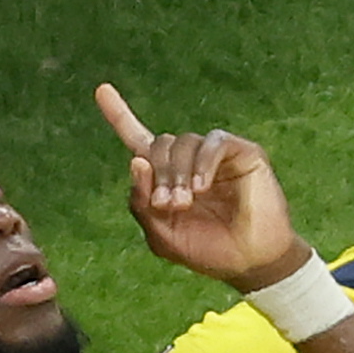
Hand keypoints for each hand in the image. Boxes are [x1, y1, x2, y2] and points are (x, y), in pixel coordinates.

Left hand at [95, 85, 305, 292]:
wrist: (252, 262)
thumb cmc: (209, 251)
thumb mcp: (162, 235)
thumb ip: (141, 203)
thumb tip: (137, 160)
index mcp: (167, 177)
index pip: (138, 139)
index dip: (119, 115)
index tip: (102, 90)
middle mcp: (190, 160)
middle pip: (159, 144)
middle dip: (158, 174)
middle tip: (170, 205)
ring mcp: (216, 155)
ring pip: (184, 142)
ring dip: (178, 173)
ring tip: (186, 202)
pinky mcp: (243, 153)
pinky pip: (213, 143)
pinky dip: (202, 164)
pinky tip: (202, 188)